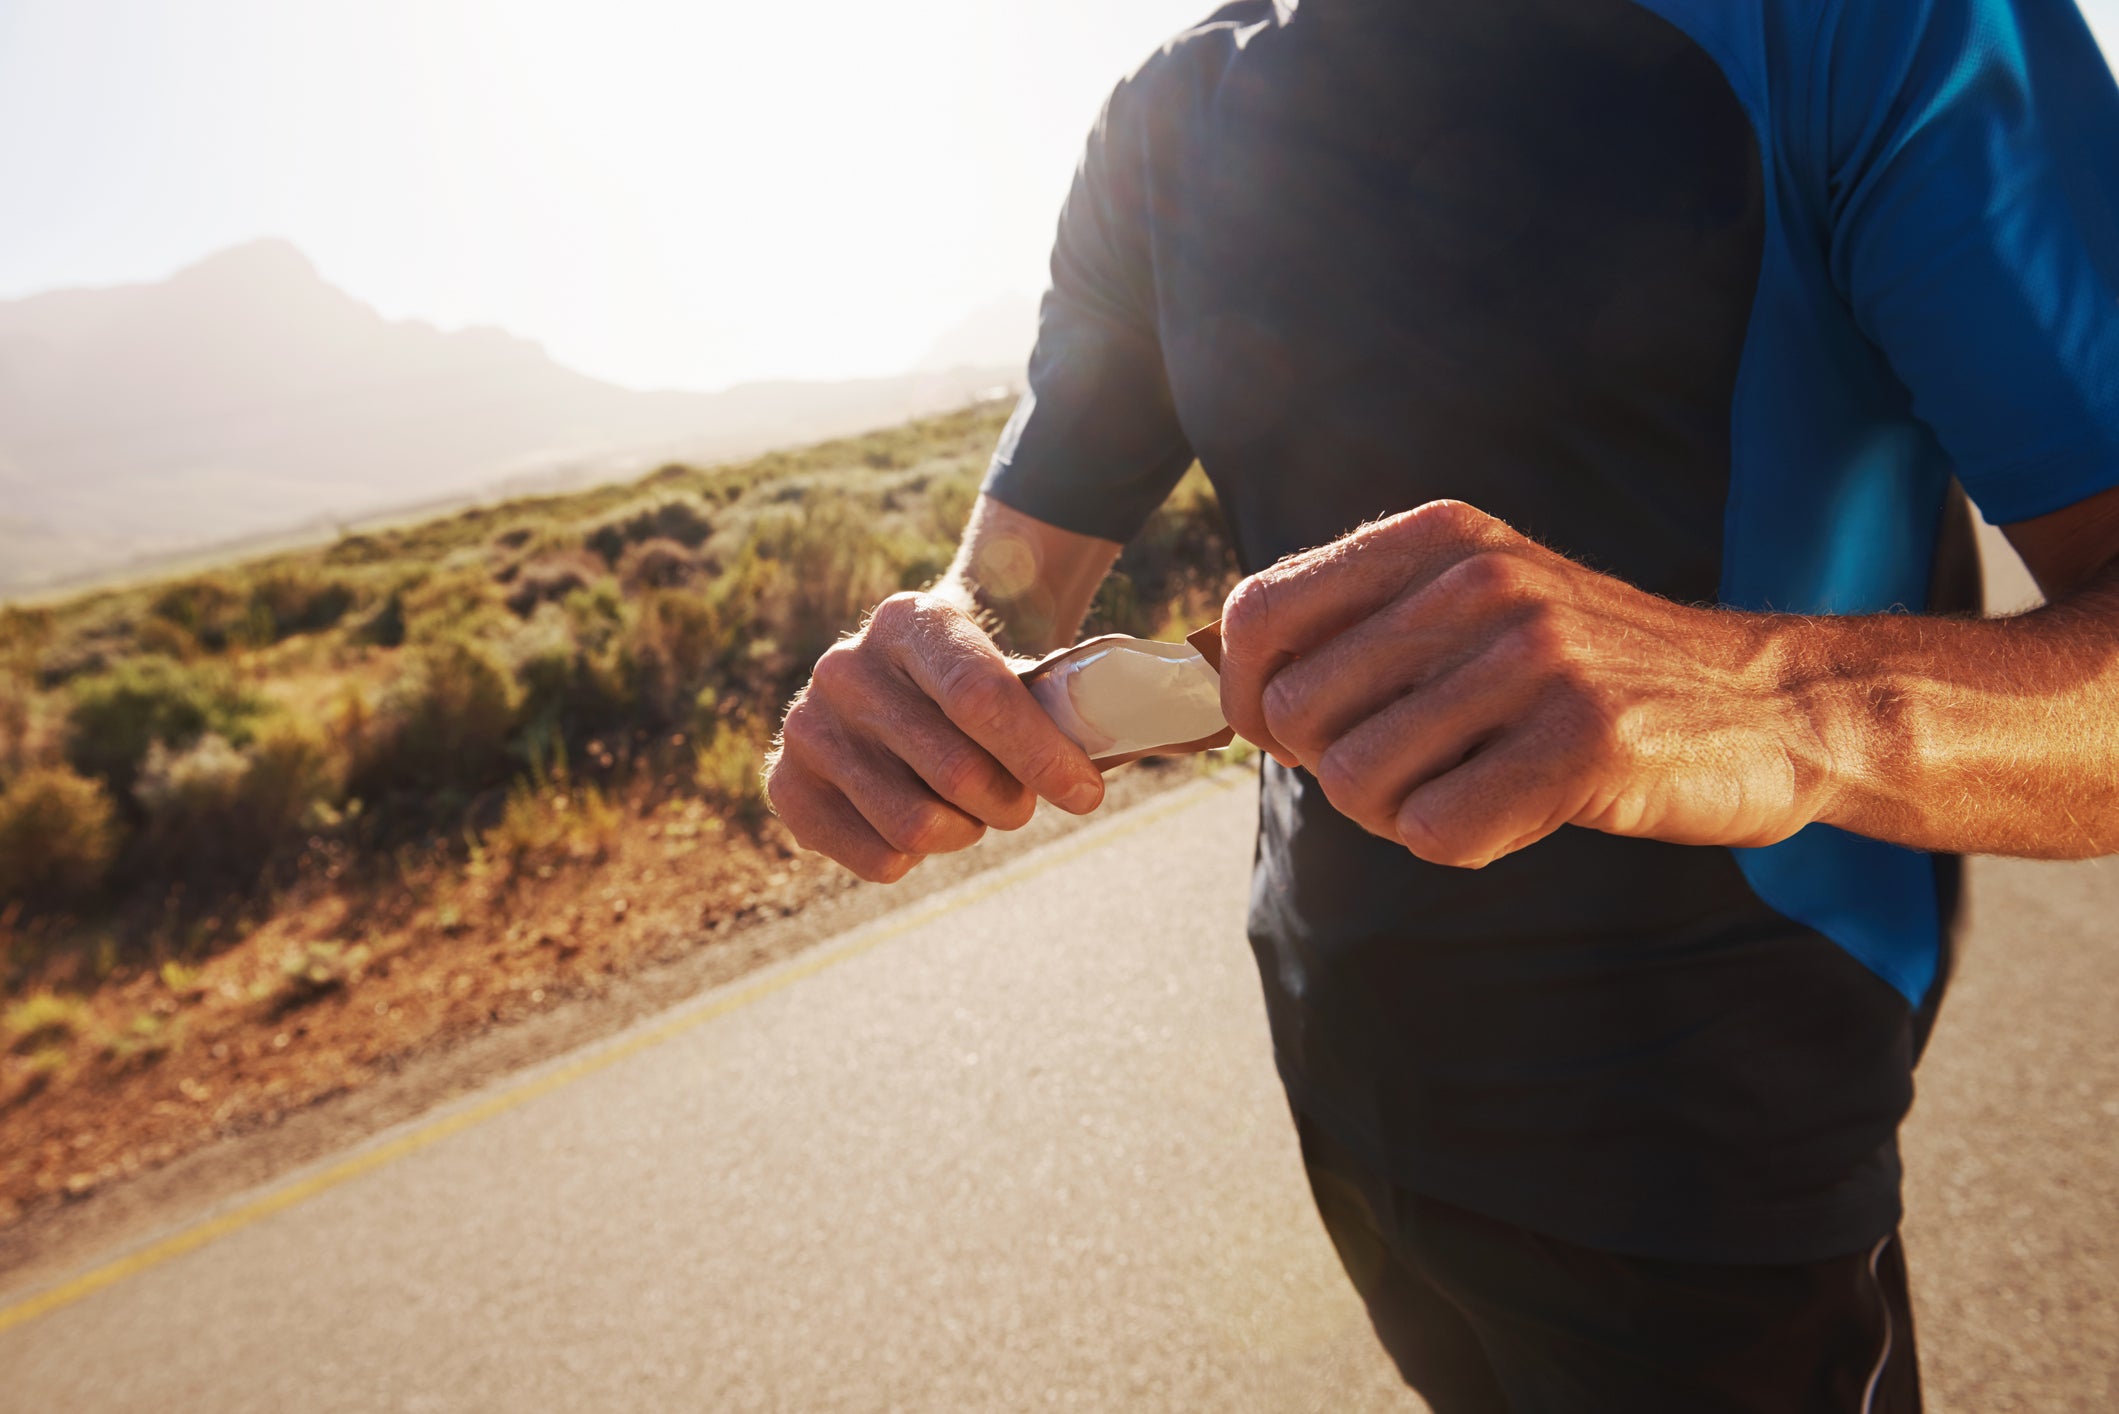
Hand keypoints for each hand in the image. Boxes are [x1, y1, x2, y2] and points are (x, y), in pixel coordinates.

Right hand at [766, 592, 1106, 881]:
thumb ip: (1079, 702)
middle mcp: (845, 666)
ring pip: (916, 824)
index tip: (1088, 794)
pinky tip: (920, 821)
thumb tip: (1182, 733)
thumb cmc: (980, 681)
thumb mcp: (1019, 668)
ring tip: (972, 813)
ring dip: (965, 832)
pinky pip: (876, 857)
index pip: (981, 698)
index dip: (1041, 756)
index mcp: (912, 620)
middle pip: (956, 772)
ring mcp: (807, 724)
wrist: (902, 676)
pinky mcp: (786, 783)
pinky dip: (915, 857)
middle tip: (1020, 802)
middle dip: (1011, 802)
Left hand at [1216, 501, 1834, 868]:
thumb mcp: (1476, 600)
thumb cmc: (1587, 670)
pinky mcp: (1583, 741)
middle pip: (1299, 712)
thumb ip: (1362, 620)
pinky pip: (1437, 831)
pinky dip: (1460, 844)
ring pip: (1359, 782)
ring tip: (1471, 785)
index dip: (1248, 693)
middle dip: (1331, 766)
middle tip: (1407, 770)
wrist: (1766, 703)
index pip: (1259, 611)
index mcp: (1436, 538)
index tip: (1287, 732)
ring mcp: (1534, 657)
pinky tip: (1515, 811)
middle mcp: (1478, 581)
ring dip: (1398, 813)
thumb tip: (1225, 677)